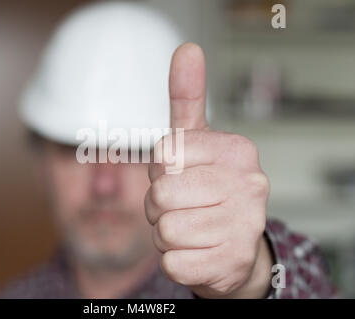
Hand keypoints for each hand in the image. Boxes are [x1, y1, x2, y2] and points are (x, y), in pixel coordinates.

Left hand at [145, 43, 272, 297]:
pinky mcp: (231, 264)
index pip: (163, 154)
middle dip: (159, 205)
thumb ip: (187, 97)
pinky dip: (176, 260)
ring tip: (192, 228)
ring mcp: (244, 227)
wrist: (234, 245)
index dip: (161, 169)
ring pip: (164, 230)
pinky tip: (198, 251)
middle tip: (185, 205)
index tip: (182, 174)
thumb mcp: (197, 141)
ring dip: (167, 233)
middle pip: (160, 194)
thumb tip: (187, 49)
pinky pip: (172, 262)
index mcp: (237, 150)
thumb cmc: (208, 188)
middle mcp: (249, 185)